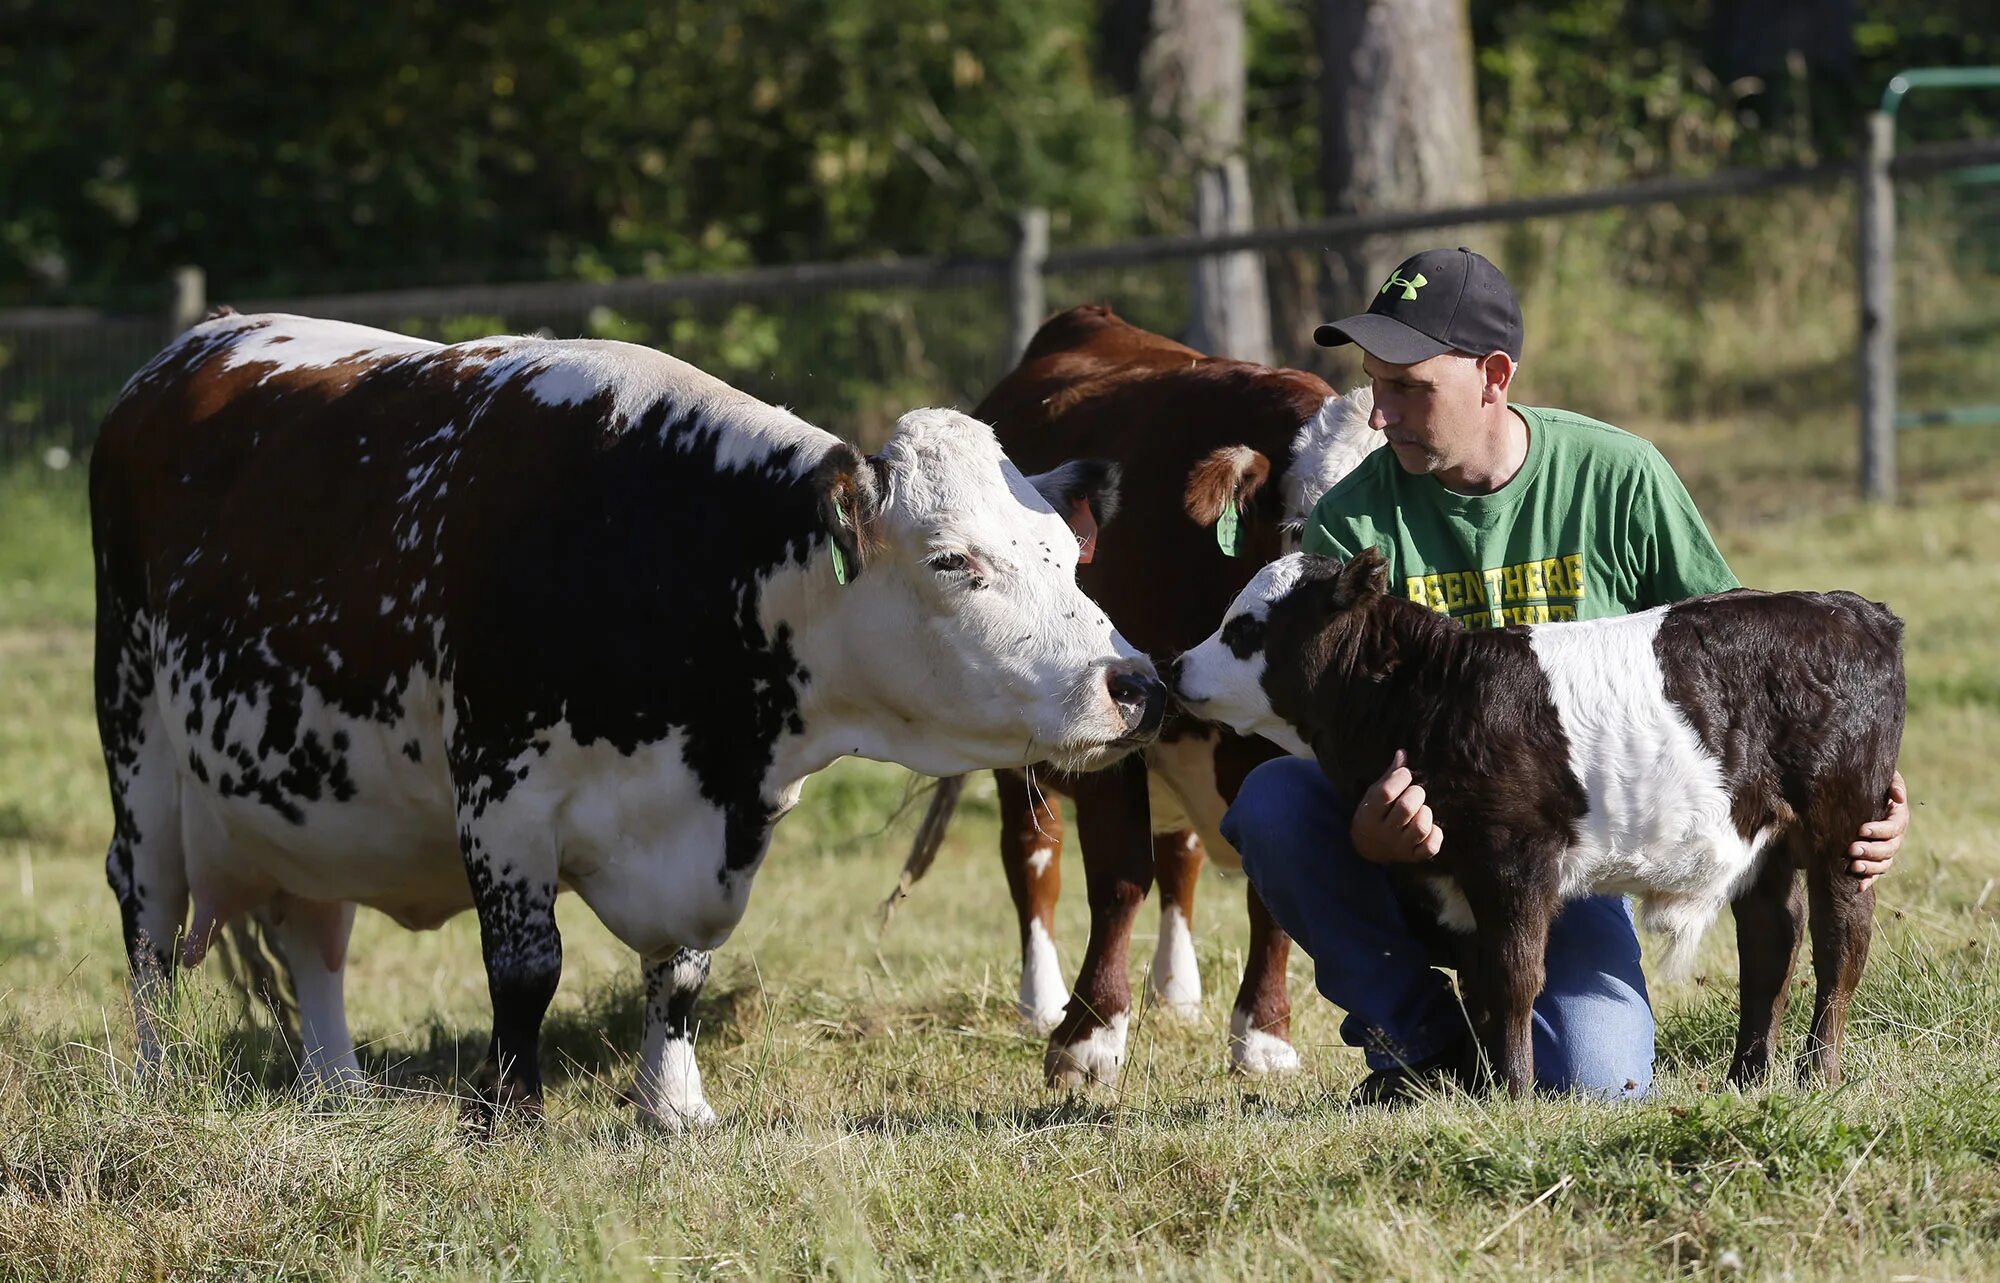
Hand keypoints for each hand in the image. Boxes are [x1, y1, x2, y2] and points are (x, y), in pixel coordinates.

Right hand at [1350, 750, 1443, 864]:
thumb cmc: (1374, 814)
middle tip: (1415, 793)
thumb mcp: (1374, 795)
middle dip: (1416, 794)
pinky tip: (1430, 827)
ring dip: (1425, 813)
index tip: (1405, 775)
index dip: (1400, 777)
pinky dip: (1435, 834)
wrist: (1367, 848)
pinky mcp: (1413, 857)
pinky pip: (1431, 847)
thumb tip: (1403, 753)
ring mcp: (1399, 847)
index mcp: (1370, 814)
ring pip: (1421, 827)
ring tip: (1420, 810)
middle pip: (1407, 808)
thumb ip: (1389, 776)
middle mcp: (1384, 832)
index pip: (1386, 792)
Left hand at [1849, 770, 1908, 891]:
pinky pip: (1876, 874)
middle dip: (1871, 850)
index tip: (1861, 829)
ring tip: (1853, 867)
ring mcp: (1886, 850)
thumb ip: (1893, 783)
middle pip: (1889, 849)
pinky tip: (1858, 887)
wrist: (1855, 796)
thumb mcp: (1885, 777)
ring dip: (1870, 868)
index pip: (1893, 827)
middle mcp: (1895, 837)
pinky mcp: (1875, 860)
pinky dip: (1868, 881)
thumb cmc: (1871, 783)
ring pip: (1884, 864)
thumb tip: (1898, 798)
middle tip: (1852, 849)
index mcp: (1898, 817)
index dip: (1879, 830)